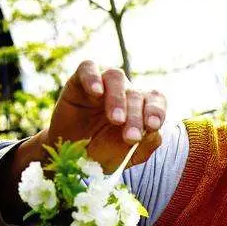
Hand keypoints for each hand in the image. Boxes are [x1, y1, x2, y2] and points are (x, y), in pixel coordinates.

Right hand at [0, 61, 165, 222]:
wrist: (70, 158)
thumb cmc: (102, 154)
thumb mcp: (127, 156)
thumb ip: (146, 145)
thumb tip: (155, 132)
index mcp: (141, 107)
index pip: (155, 100)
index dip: (156, 110)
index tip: (153, 126)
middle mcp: (124, 92)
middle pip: (135, 94)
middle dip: (135, 117)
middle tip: (131, 138)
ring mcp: (102, 84)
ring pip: (116, 77)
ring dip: (118, 98)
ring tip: (116, 120)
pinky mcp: (78, 81)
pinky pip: (87, 68)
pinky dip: (92, 77)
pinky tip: (96, 92)